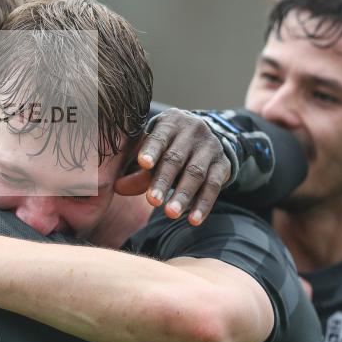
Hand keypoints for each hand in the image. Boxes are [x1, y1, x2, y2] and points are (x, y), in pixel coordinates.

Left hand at [114, 108, 230, 225]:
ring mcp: (210, 146)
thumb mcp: (152, 152)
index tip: (143, 164)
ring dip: (183, 195)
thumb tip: (118, 188)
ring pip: (196, 173)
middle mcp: (193, 130)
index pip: (159, 136)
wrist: (204, 138)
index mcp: (170, 122)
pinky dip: (203, 204)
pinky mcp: (223, 163)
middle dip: (163, 181)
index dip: (151, 150)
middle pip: (176, 158)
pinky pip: (214, 186)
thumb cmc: (167, 146)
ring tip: (170, 214)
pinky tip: (193, 220)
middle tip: (152, 202)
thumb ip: (138, 171)